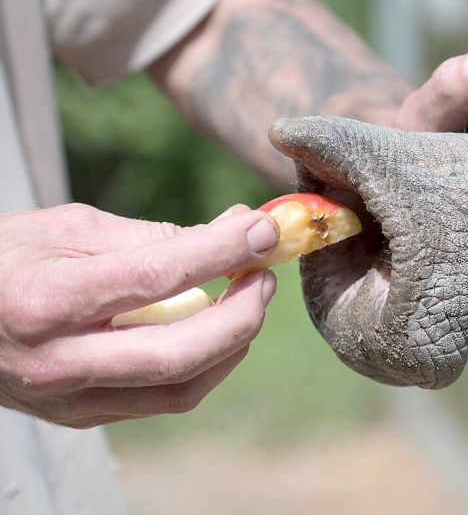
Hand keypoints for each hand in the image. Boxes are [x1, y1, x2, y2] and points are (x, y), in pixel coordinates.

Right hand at [0, 203, 277, 427]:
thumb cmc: (6, 259)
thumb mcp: (66, 228)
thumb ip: (149, 237)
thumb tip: (230, 234)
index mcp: (47, 301)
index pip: (157, 277)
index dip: (222, 252)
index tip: (265, 230)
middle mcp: (57, 361)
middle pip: (179, 353)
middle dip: (240, 315)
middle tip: (265, 274)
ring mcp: (68, 399)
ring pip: (180, 388)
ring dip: (232, 343)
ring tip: (248, 299)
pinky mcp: (80, 416)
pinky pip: (163, 399)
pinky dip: (204, 364)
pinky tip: (217, 330)